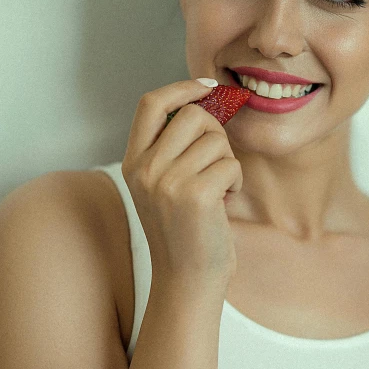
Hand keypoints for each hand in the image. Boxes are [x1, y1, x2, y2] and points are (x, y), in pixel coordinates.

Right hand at [121, 79, 242, 281]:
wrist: (187, 280)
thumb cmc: (185, 229)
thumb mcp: (164, 184)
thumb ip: (174, 146)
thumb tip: (206, 100)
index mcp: (133, 162)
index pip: (151, 103)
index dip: (182, 88)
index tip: (208, 88)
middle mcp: (144, 169)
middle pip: (194, 115)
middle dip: (217, 133)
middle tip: (218, 161)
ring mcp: (167, 182)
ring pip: (217, 139)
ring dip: (227, 161)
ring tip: (218, 189)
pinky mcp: (195, 196)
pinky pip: (231, 164)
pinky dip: (236, 180)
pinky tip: (224, 203)